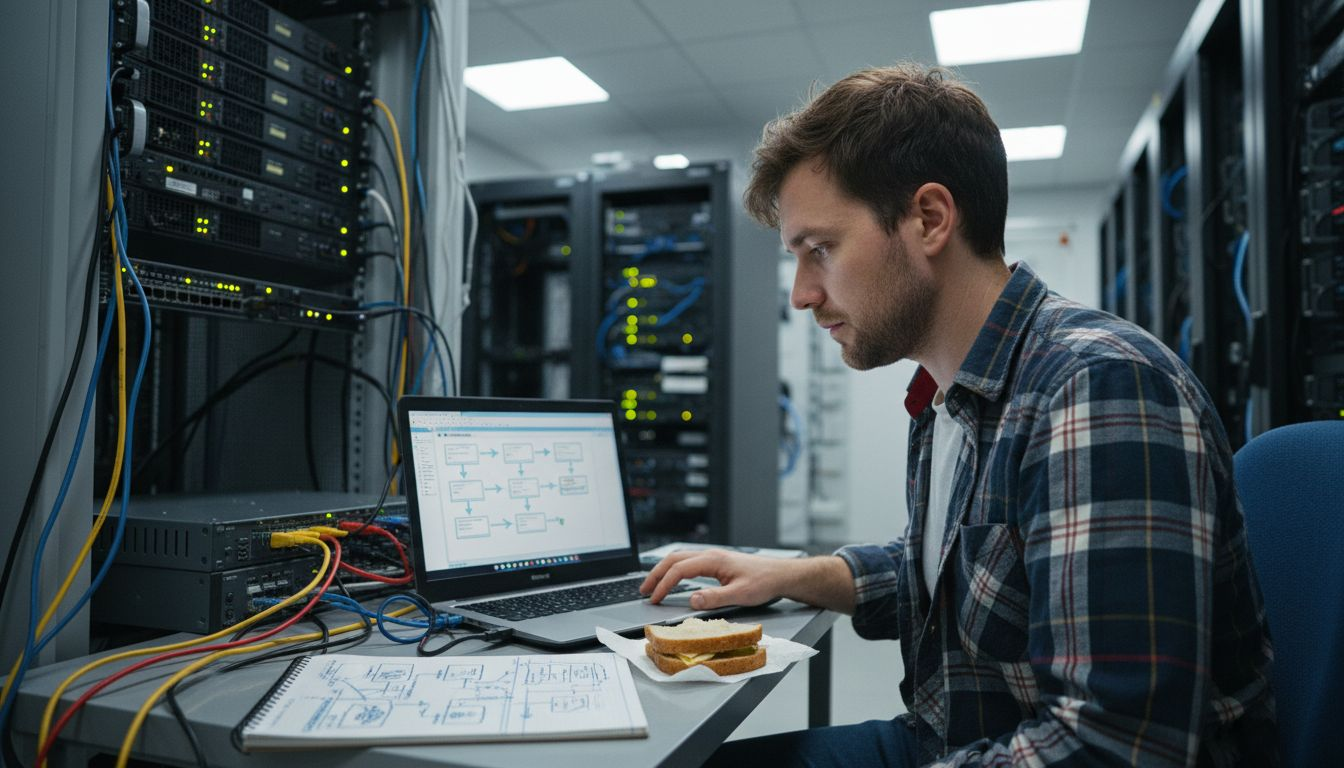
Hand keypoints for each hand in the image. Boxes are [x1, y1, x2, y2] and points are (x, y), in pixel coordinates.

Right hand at [639, 549, 784, 609]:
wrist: (779, 574)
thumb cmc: (764, 582)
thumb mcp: (740, 594)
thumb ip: (715, 598)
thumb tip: (692, 600)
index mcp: (713, 560)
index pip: (679, 570)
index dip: (664, 584)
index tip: (654, 599)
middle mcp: (710, 555)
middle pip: (674, 560)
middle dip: (656, 574)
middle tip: (643, 590)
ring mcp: (712, 558)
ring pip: (680, 559)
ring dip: (663, 571)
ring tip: (652, 585)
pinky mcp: (716, 563)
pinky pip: (688, 563)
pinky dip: (674, 570)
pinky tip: (672, 579)